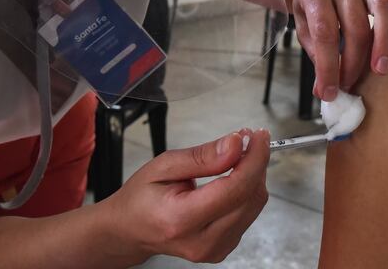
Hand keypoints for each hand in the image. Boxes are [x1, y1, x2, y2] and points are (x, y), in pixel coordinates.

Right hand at [107, 129, 269, 263]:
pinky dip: (246, 190)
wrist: (129, 230)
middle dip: (255, 162)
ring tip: (239, 154)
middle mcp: (202, 241)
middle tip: (247, 138)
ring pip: (254, 205)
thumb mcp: (163, 166)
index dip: (253, 159)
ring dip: (253, 175)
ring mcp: (214, 249)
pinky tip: (234, 176)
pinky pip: (248, 214)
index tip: (258, 136)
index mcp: (182, 219)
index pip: (234, 189)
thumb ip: (202, 157)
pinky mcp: (222, 248)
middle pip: (249, 197)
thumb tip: (235, 145)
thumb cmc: (140, 198)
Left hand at [293, 0, 387, 100]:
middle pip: (355, 25)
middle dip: (353, 62)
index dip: (327, 67)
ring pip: (383, 6)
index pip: (324, 33)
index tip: (328, 92)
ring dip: (384, 41)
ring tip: (380, 70)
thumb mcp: (303, 19)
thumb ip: (314, 49)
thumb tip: (324, 87)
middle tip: (350, 84)